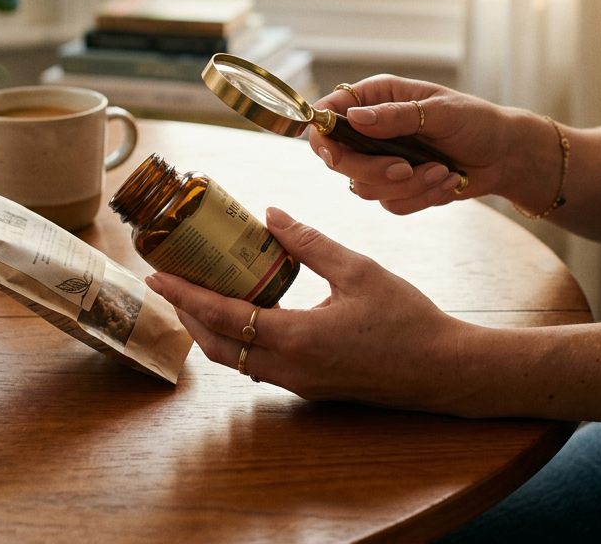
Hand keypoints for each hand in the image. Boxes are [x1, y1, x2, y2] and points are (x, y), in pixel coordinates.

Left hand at [145, 207, 472, 411]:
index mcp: (299, 338)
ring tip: (199, 292)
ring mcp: (299, 382)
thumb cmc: (409, 320)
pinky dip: (239, 339)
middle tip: (170, 279)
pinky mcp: (310, 386)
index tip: (156, 274)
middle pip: (217, 345)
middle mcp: (290, 368)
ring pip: (236, 359)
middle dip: (187, 314)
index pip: (223, 316)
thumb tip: (271, 214)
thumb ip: (309, 243)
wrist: (444, 371)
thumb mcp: (359, 270)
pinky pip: (259, 365)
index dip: (184, 294)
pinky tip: (244, 312)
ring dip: (210, 329)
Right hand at [309, 75, 520, 213]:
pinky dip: (422, 197)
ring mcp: (383, 161)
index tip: (335, 155)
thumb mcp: (440, 111)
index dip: (323, 136)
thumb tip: (355, 118)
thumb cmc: (476, 121)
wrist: (504, 155)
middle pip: (339, 160)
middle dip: (371, 170)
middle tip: (403, 168)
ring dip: (407, 185)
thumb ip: (396, 116)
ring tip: (443, 171)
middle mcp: (373, 130)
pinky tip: (447, 181)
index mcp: (377, 98)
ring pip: (365, 188)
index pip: (330, 114)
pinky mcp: (398, 188)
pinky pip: (392, 204)